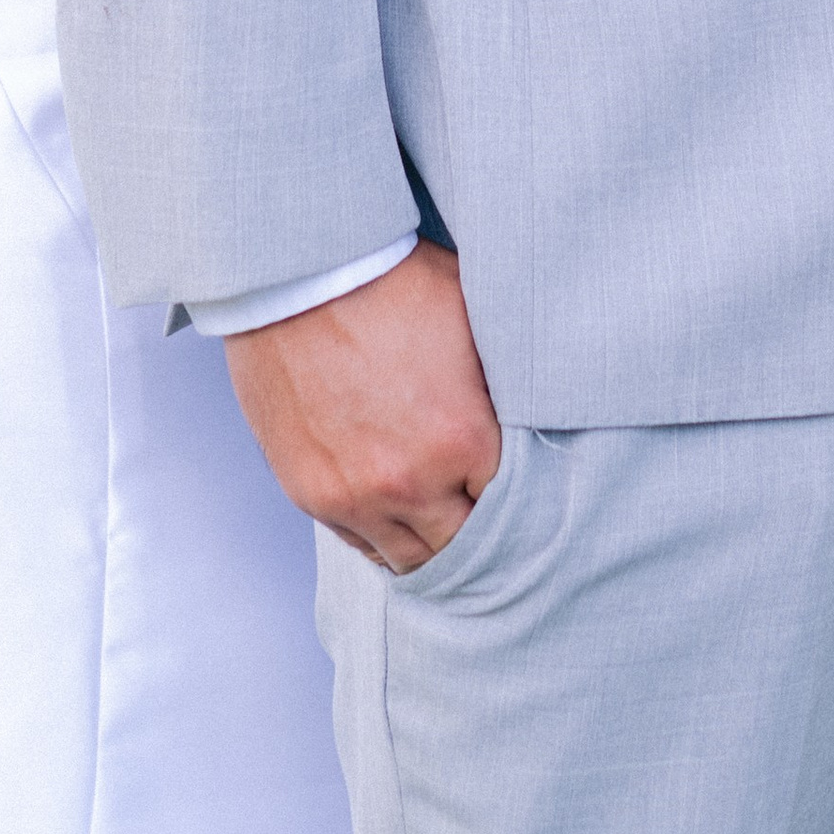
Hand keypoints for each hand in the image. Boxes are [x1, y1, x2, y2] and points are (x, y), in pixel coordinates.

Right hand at [223, 242, 501, 570]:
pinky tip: (393, 507)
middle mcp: (411, 483)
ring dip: (427, 537)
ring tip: (434, 510)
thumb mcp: (472, 320)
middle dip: (473, 524)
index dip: (515, 493)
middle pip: (462, 546)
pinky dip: (381, 533)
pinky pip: (359, 544)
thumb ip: (502, 384)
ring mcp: (356, 496)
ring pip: (410, 558)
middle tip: (475, 500)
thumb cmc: (391, 283)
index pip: (511, 506)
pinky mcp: (312, 494)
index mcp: (463, 439)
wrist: (301, 274)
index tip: (511, 480)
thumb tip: (531, 408)